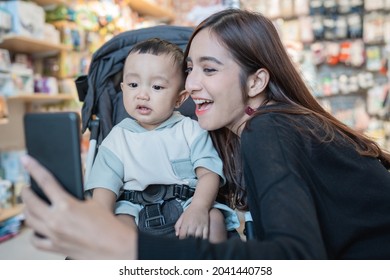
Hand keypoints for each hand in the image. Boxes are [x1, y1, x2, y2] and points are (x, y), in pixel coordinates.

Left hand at [20, 155, 136, 258]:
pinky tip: (36, 227)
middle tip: (27, 187)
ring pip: (29, 220)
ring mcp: (53, 235)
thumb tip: (73, 185)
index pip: (46, 181)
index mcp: (67, 205)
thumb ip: (81, 193)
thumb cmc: (108, 226)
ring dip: (27, 210)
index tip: (26, 161)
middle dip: (26, 192)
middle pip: (30, 202)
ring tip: (30, 205)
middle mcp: (56, 220)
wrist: (114, 247)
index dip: (34, 168)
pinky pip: (35, 240)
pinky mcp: (55, 247)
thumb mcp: (96, 202)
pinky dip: (33, 232)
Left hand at [174, 203, 208, 239]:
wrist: (200, 205)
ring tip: (194, 240)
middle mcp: (193, 224)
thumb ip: (177, 226)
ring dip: (196, 240)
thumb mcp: (181, 217)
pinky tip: (201, 239)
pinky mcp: (206, 226)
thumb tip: (177, 235)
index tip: (183, 239)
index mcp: (186, 222)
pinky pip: (205, 235)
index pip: (182, 234)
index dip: (182, 238)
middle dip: (189, 240)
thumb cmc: (190, 212)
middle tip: (189, 240)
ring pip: (198, 237)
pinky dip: (203, 239)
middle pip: (190, 236)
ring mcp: (200, 225)